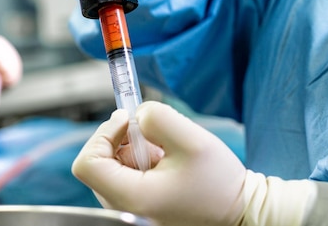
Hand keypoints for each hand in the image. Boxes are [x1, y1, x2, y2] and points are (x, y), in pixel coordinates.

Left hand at [72, 102, 327, 225]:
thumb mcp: (192, 140)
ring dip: (130, 150)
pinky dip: (136, 161)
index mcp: (132, 199)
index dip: (102, 135)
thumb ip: (157, 118)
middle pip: (97, 162)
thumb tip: (134, 116)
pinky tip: (162, 163)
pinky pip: (120, 175)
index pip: (87, 163)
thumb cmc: (219, 182)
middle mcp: (124, 210)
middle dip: (120, 140)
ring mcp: (128, 211)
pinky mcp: (135, 206)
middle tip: (153, 137)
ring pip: (109, 167)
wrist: (239, 211)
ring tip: (163, 154)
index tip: (128, 122)